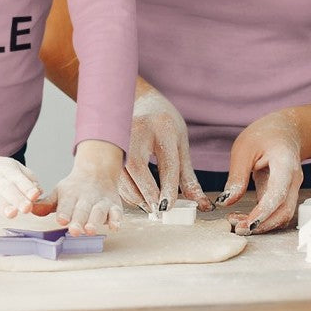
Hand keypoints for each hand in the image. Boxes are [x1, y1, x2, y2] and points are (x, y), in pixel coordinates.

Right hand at [0, 134, 41, 226]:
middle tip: (27, 208)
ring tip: (12, 214)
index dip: (28, 188)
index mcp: (8, 171)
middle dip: (17, 199)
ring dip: (2, 206)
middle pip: (7, 189)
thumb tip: (40, 192)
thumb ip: (28, 179)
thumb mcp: (13, 167)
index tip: (35, 196)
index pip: (20, 180)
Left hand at [32, 139, 124, 232]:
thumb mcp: (59, 193)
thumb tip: (30, 209)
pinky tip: (114, 227)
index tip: (61, 220)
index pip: (66, 204)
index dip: (64, 212)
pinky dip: (117, 219)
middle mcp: (86, 197)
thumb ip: (46, 204)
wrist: (97, 171)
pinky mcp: (114, 206)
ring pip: (99, 211)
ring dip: (95, 220)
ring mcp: (101, 201)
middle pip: (82, 209)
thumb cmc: (74, 189)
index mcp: (70, 194)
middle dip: (79, 220)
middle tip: (75, 231)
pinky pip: (117, 212)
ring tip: (90, 230)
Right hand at [119, 82, 211, 213]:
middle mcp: (137, 128)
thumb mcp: (180, 144)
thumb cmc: (163, 123)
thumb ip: (187, 176)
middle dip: (146, 193)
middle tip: (157, 211)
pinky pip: (113, 173)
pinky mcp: (108, 144)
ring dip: (134, 194)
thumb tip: (201, 205)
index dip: (167, 188)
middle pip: (137, 166)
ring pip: (121, 172)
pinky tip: (136, 195)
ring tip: (148, 205)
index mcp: (163, 127)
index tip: (167, 207)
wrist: (140, 99)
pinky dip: (124, 188)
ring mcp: (119, 134)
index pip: (166, 162)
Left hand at [218, 109, 302, 233]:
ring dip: (262, 224)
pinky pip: (277, 212)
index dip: (263, 212)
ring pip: (282, 215)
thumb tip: (226, 201)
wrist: (285, 130)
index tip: (248, 224)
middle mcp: (294, 180)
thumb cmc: (264, 135)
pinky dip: (263, 219)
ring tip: (237, 223)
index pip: (278, 194)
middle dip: (262, 224)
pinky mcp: (285, 195)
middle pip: (284, 211)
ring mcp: (292, 189)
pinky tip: (245, 218)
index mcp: (285, 164)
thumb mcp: (244, 148)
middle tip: (237, 228)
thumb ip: (237, 175)